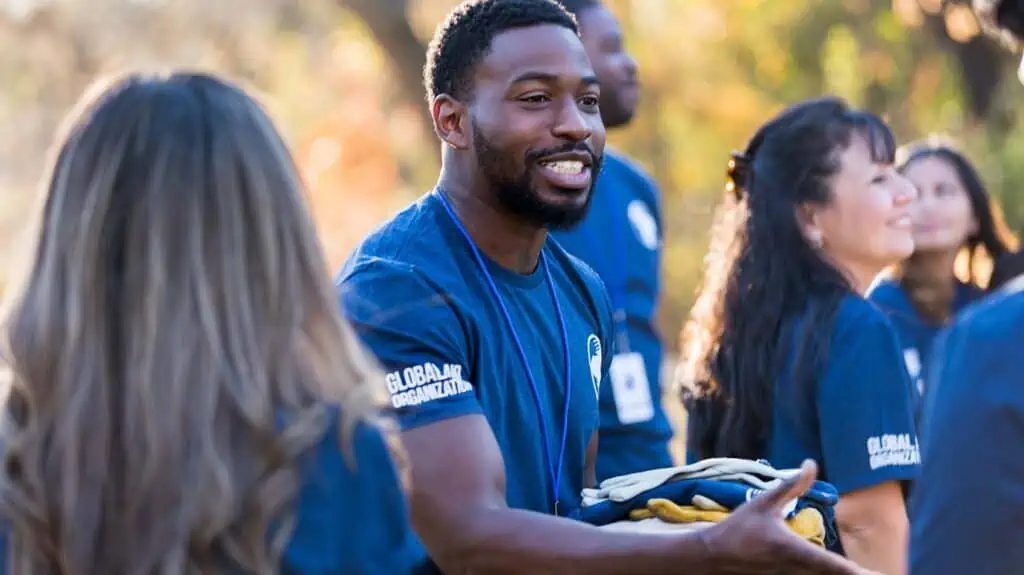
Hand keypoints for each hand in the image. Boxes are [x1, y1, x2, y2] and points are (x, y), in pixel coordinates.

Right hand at [698, 459, 876, 573]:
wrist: (712, 556)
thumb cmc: (738, 528)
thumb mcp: (764, 502)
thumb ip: (792, 486)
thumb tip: (812, 463)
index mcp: (793, 550)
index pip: (832, 565)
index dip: (857, 572)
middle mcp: (795, 569)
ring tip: (867, 574)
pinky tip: (835, 573)